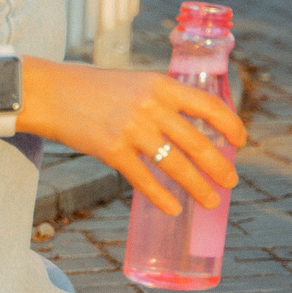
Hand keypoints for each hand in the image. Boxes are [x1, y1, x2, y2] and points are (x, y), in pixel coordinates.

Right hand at [22, 59, 244, 214]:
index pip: (208, 105)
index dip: (230, 124)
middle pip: (196, 142)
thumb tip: (191, 130)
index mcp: (161, 85)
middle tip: (231, 182)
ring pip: (175, 165)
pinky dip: (161, 197)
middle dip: (218, 165)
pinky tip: (173, 209)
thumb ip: (162, 101)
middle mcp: (151, 106)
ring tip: (211, 201)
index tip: (240, 140)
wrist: (50, 93)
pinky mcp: (111, 150)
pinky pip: (144, 179)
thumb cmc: (95, 89)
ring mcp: (132, 129)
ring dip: (197, 186)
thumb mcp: (136, 83)